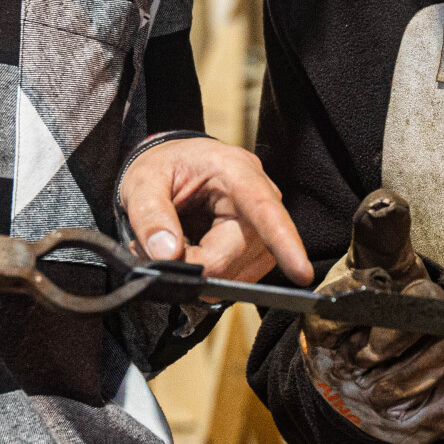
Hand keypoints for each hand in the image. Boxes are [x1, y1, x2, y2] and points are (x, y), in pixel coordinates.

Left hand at [119, 135, 311, 284]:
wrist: (173, 166)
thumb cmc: (162, 169)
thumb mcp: (142, 182)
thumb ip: (150, 215)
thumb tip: (168, 254)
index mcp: (237, 171)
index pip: (266, 210)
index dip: (285, 242)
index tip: (301, 273)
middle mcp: (261, 197)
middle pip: (236, 255)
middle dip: (193, 264)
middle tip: (153, 248)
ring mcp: (263, 226)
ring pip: (235, 274)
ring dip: (198, 272)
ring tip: (172, 245)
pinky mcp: (257, 248)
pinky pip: (234, 277)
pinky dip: (206, 275)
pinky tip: (188, 253)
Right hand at [300, 189, 443, 443]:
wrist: (379, 368)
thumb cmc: (380, 303)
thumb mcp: (376, 265)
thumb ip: (379, 233)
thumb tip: (386, 201)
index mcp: (323, 325)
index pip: (346, 305)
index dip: (374, 288)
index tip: (385, 278)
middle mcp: (340, 371)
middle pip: (387, 344)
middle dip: (420, 317)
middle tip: (433, 299)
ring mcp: (372, 406)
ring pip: (419, 377)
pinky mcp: (409, 430)